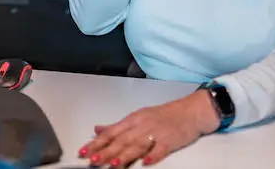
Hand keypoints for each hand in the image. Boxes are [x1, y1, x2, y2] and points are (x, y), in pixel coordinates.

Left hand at [77, 92, 219, 166]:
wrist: (190, 111)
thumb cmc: (163, 116)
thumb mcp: (138, 117)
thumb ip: (117, 126)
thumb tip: (97, 130)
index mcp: (133, 120)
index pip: (111, 132)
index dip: (97, 143)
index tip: (84, 151)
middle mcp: (142, 125)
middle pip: (122, 140)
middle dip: (107, 151)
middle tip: (94, 160)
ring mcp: (156, 132)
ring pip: (138, 145)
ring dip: (125, 154)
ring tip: (114, 164)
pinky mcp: (170, 140)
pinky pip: (160, 149)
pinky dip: (153, 155)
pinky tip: (146, 162)